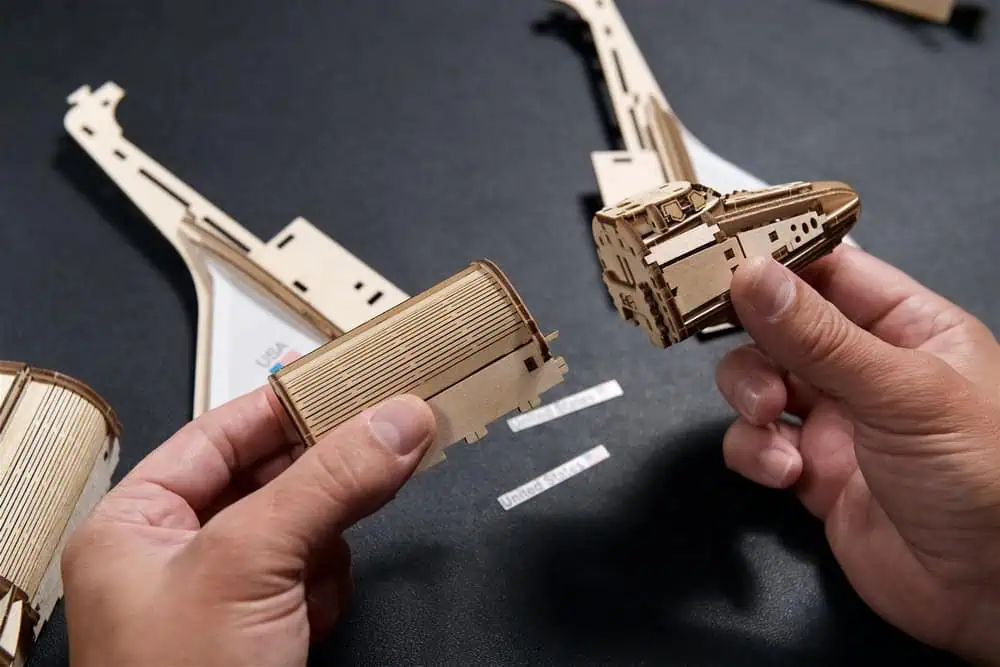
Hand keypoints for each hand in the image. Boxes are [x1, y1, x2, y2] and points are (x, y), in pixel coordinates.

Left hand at [61, 388, 435, 666]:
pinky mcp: (268, 628)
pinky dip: (328, 587)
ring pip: (304, 524)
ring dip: (326, 543)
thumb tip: (394, 421)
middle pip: (273, 477)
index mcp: (138, 524)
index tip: (353, 380)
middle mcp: (179, 554)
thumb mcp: (249, 564)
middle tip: (389, 431)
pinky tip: (315, 616)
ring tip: (318, 572)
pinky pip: (318, 573)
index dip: (290, 404)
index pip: (223, 433)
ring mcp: (227, 594)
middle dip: (324, 475)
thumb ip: (327, 482)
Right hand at [715, 245, 999, 664]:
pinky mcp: (810, 472)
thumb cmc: (983, 478)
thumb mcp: (902, 393)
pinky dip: (754, 453)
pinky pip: (756, 443)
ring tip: (767, 417)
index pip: (830, 268)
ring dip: (748, 394)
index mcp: (907, 326)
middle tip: (730, 340)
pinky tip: (784, 472)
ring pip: (758, 380)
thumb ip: (820, 336)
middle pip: (780, 323)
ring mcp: (835, 420)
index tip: (718, 252)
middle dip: (751, 334)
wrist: (990, 595)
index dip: (775, 258)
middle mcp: (866, 367)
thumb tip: (751, 274)